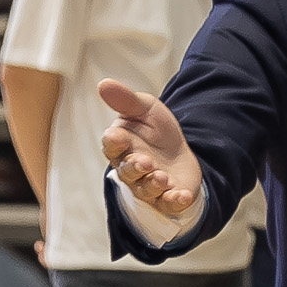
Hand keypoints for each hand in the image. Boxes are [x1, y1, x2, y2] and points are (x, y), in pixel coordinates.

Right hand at [96, 80, 202, 216]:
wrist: (179, 154)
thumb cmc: (156, 131)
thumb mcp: (146, 109)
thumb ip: (127, 100)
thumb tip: (104, 83)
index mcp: (121, 146)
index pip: (112, 146)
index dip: (113, 142)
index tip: (116, 135)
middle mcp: (130, 169)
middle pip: (127, 171)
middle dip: (135, 167)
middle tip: (145, 161)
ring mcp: (148, 185)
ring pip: (145, 189)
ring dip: (152, 184)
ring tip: (162, 177)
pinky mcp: (167, 197)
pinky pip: (167, 203)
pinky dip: (174, 200)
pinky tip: (182, 195)